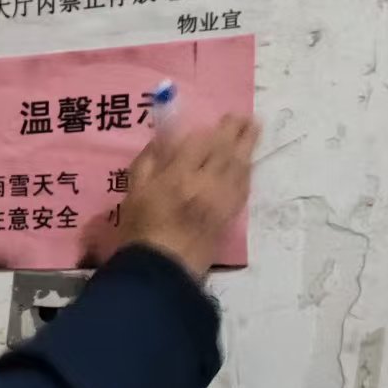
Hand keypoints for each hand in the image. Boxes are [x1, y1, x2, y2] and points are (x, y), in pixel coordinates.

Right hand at [84, 116, 260, 279]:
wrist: (161, 270)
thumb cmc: (141, 230)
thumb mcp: (134, 192)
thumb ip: (148, 162)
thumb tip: (164, 140)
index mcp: (179, 176)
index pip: (200, 142)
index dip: (209, 130)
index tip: (215, 119)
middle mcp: (205, 183)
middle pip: (226, 150)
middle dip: (236, 131)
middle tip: (243, 117)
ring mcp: (221, 200)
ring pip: (239, 167)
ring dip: (248, 147)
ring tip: (253, 130)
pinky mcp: (228, 216)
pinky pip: (243, 188)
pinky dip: (246, 172)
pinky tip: (247, 165)